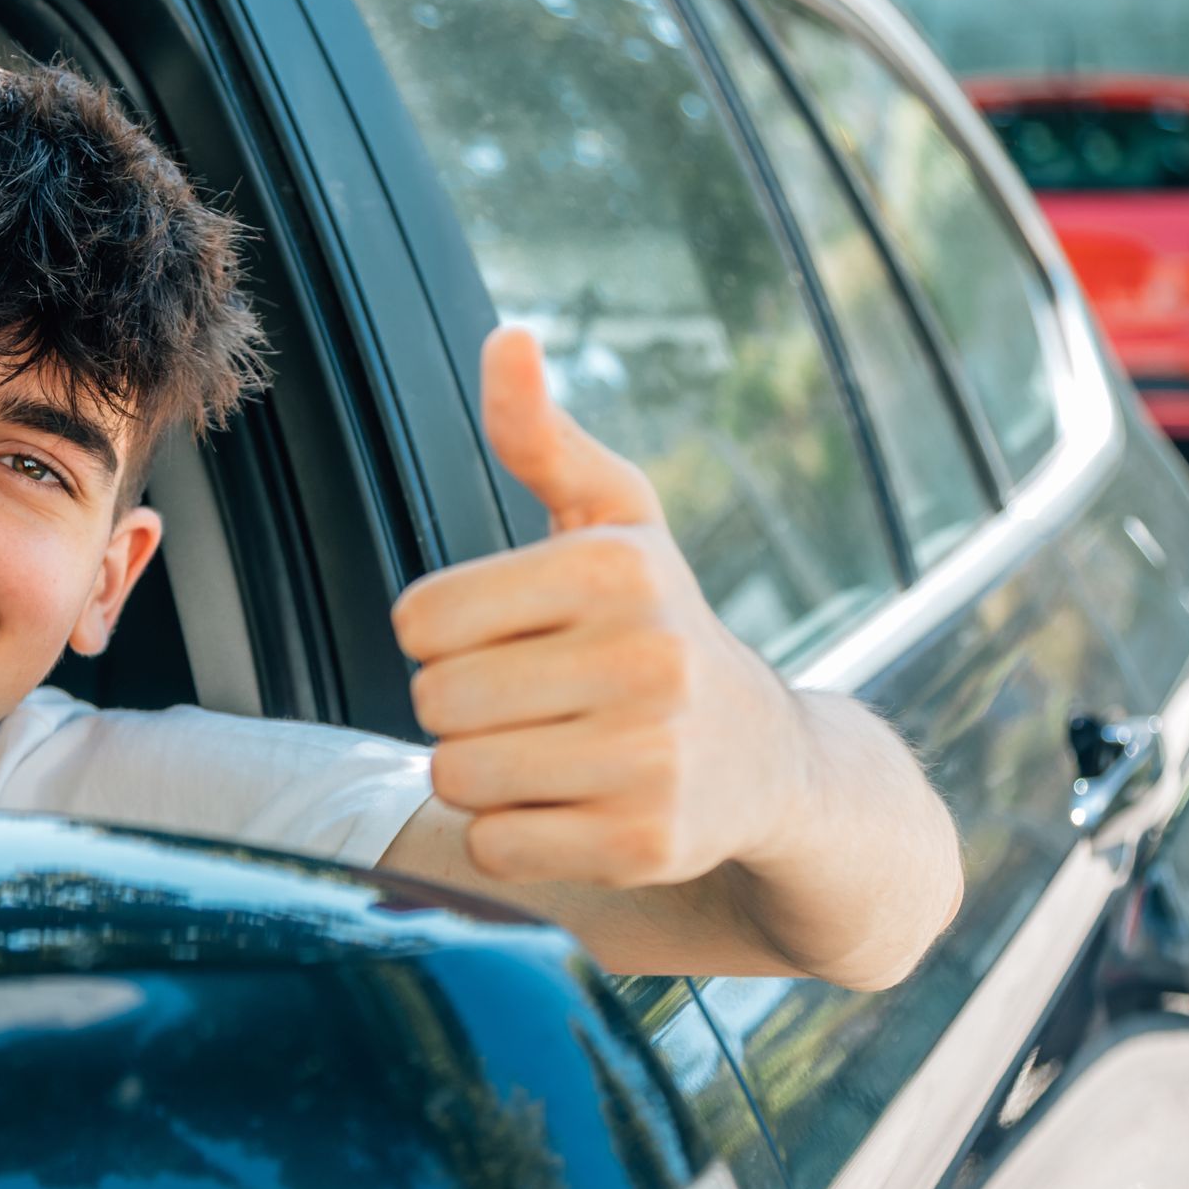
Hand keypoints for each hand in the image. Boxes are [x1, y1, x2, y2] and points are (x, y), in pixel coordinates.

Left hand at [390, 327, 809, 887]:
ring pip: (458, 777)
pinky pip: (495, 849)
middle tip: (530, 702)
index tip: (505, 637)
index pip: (418, 620)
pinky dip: (512, 836)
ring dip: (482, 773)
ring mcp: (651, 758)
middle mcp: (644, 657)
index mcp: (615, 566)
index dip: (441, 636)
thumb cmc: (656, 624)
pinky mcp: (647, 846)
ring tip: (551, 752)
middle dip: (460, 707)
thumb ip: (541, 438)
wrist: (770, 760)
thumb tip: (505, 339)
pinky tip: (571, 808)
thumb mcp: (614, 521)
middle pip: (433, 702)